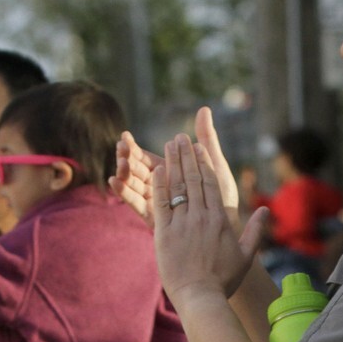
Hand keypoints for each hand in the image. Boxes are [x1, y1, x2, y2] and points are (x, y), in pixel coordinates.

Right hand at [110, 107, 238, 227]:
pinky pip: (137, 204)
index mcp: (173, 175)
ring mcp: (158, 204)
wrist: (228, 232)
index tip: (124, 135)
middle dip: (128, 157)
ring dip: (125, 172)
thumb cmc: (224, 200)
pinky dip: (124, 192)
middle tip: (118, 146)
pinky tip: (113, 181)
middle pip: (139, 170)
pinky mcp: (155, 219)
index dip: (135, 148)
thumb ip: (208, 140)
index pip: (149, 158)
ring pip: (135, 185)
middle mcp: (162, 189)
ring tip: (118, 160)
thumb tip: (203, 109)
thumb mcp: (216, 167)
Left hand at [153, 134, 266, 303]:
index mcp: (220, 220)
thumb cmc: (225, 280)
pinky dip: (158, 185)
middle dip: (186, 155)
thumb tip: (267, 210)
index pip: (211, 184)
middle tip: (179, 137)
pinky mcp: (164, 233)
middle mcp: (201, 216)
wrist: (201, 297)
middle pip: (192, 179)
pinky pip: (161, 203)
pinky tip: (155, 170)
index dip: (204, 163)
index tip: (199, 147)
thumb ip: (256, 230)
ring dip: (172, 163)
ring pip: (176, 186)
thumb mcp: (246, 255)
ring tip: (168, 146)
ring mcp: (182, 223)